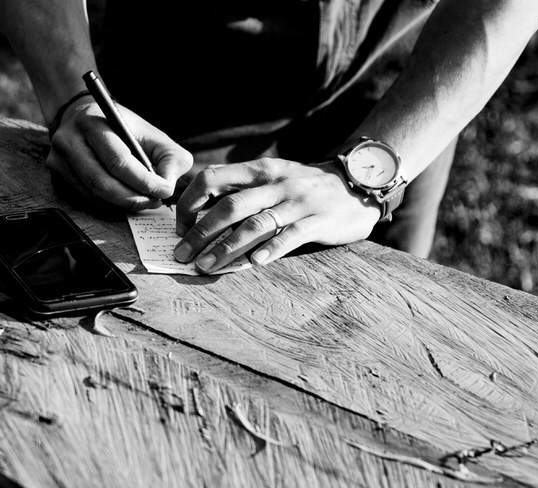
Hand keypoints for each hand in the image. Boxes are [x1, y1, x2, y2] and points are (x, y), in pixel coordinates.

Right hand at [48, 98, 193, 211]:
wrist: (80, 115)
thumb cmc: (119, 127)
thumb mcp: (150, 132)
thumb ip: (169, 156)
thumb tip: (167, 186)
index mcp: (92, 122)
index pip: (118, 161)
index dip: (143, 181)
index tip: (163, 191)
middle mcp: (69, 141)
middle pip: (102, 183)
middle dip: (132, 198)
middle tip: (153, 201)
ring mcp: (58, 160)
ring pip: (93, 195)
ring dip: (121, 204)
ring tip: (142, 201)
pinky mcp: (56, 176)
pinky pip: (85, 199)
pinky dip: (108, 205)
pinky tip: (123, 199)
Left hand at [171, 158, 382, 271]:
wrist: (357, 183)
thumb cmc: (302, 188)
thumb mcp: (270, 178)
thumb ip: (239, 191)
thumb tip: (197, 215)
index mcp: (258, 170)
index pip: (212, 179)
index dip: (190, 204)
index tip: (180, 228)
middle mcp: (275, 183)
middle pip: (229, 206)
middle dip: (200, 233)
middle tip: (182, 255)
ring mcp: (297, 201)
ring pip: (255, 224)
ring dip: (227, 248)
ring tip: (207, 266)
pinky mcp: (318, 220)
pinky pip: (291, 235)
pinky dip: (271, 249)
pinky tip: (253, 263)